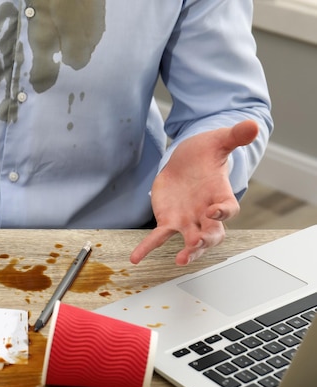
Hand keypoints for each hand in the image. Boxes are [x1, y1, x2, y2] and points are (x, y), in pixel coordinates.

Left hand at [130, 120, 259, 264]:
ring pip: (190, 241)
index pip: (228, 209)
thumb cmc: (205, 153)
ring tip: (180, 261)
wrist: (185, 160)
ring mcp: (188, 221)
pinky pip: (158, 238)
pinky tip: (135, 259)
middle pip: (213, 234)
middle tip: (197, 244)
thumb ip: (235, 136)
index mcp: (220, 196)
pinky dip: (147, 248)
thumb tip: (252, 125)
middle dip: (206, 240)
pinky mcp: (169, 221)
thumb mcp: (218, 141)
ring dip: (188, 251)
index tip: (215, 211)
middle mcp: (207, 214)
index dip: (223, 212)